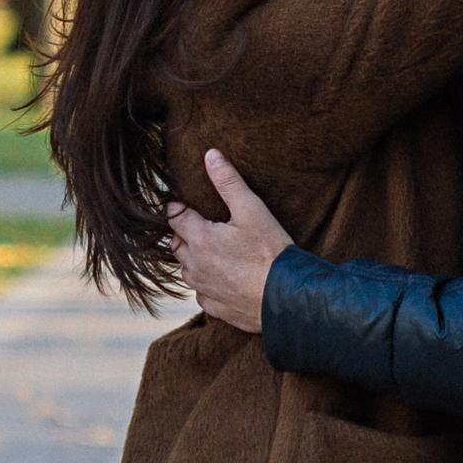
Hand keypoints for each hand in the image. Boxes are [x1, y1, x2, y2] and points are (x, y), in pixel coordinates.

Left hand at [167, 149, 297, 332]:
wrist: (287, 298)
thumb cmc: (271, 252)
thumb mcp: (252, 210)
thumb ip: (229, 182)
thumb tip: (210, 155)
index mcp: (200, 239)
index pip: (175, 217)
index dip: (178, 207)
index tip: (182, 203)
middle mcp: (195, 265)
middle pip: (176, 244)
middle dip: (184, 234)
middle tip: (199, 226)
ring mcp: (204, 289)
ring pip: (187, 270)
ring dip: (193, 260)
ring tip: (210, 251)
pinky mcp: (215, 308)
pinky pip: (201, 293)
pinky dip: (206, 283)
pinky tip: (221, 278)